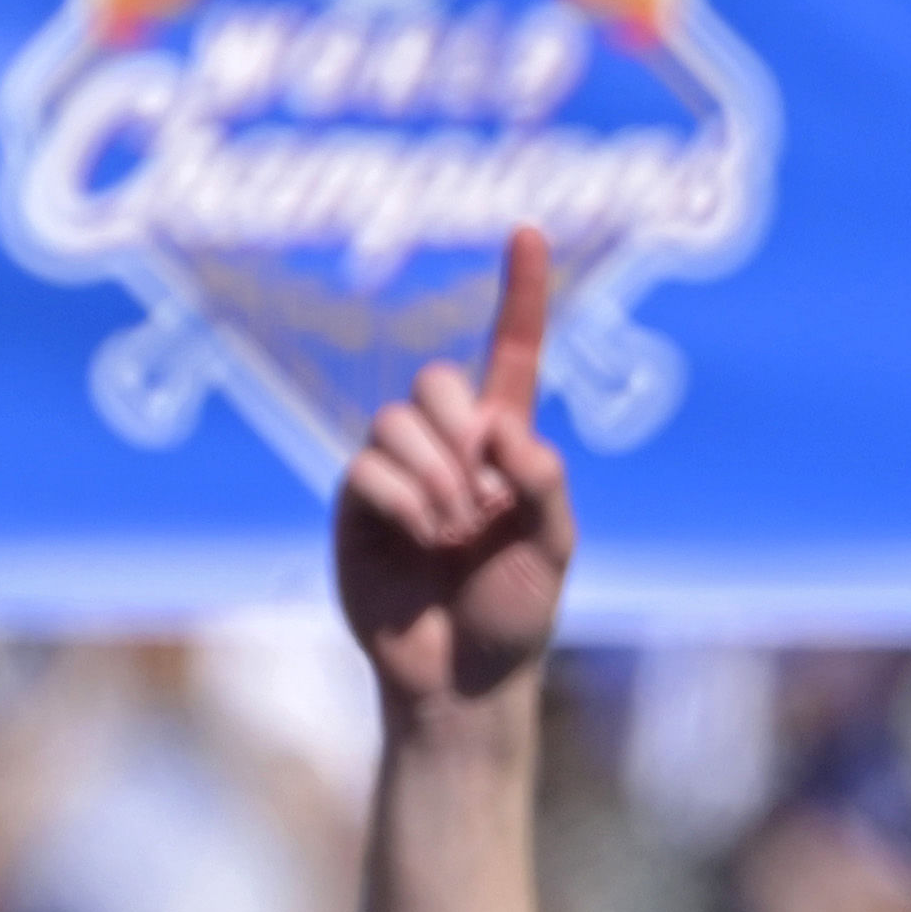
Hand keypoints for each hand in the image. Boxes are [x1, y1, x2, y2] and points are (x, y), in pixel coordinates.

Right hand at [338, 237, 574, 718]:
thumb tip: (497, 423)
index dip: (521, 294)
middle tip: (480, 504)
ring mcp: (396, 472)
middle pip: (435, 379)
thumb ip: (543, 480)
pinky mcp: (355, 503)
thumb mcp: (556, 548)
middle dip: (459, 432)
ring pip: (395, 420)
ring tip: (451, 534)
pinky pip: (366, 467)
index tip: (527, 230)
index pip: (512, 354)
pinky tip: (419, 540)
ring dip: (433, 477)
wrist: (459, 681)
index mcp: (507, 446)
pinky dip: (402, 500)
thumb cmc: (516, 616)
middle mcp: (448, 447)